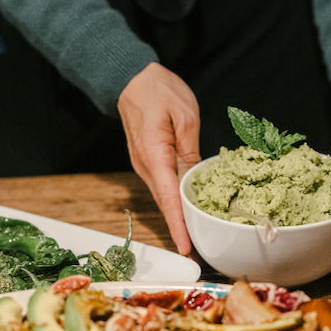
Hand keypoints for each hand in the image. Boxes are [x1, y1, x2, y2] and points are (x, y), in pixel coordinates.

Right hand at [118, 63, 200, 255]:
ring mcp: (144, 165)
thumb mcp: (186, 115)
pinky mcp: (148, 161)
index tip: (186, 246)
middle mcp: (146, 165)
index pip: (168, 197)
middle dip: (180, 229)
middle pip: (165, 204)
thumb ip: (190, 149)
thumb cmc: (159, 90)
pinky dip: (175, 201)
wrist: (131, 80)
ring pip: (164, 197)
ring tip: (197, 236)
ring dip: (178, 217)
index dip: (178, 224)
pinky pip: (163, 186)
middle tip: (199, 250)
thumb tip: (194, 177)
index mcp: (155, 155)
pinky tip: (188, 209)